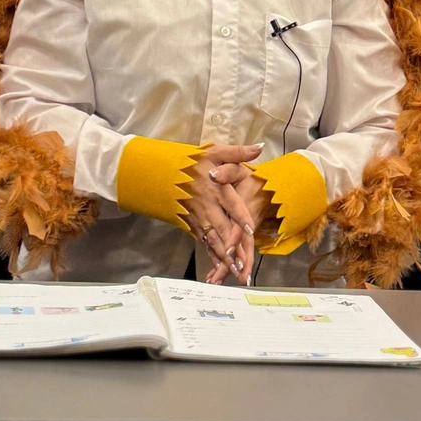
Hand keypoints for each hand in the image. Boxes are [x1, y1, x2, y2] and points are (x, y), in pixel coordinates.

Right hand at [184, 144, 262, 284]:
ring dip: (226, 258)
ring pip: (214, 240)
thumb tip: (259, 148)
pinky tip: (221, 270)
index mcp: (216, 187)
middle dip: (235, 249)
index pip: (231, 204)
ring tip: (237, 273)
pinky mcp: (192, 224)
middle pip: (224, 229)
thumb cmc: (192, 161)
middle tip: (246, 265)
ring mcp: (199, 217)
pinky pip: (204, 243)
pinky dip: (213, 257)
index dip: (240, 217)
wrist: (162, 171)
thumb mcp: (214, 151)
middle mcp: (208, 205)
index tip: (250, 230)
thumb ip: (238, 152)